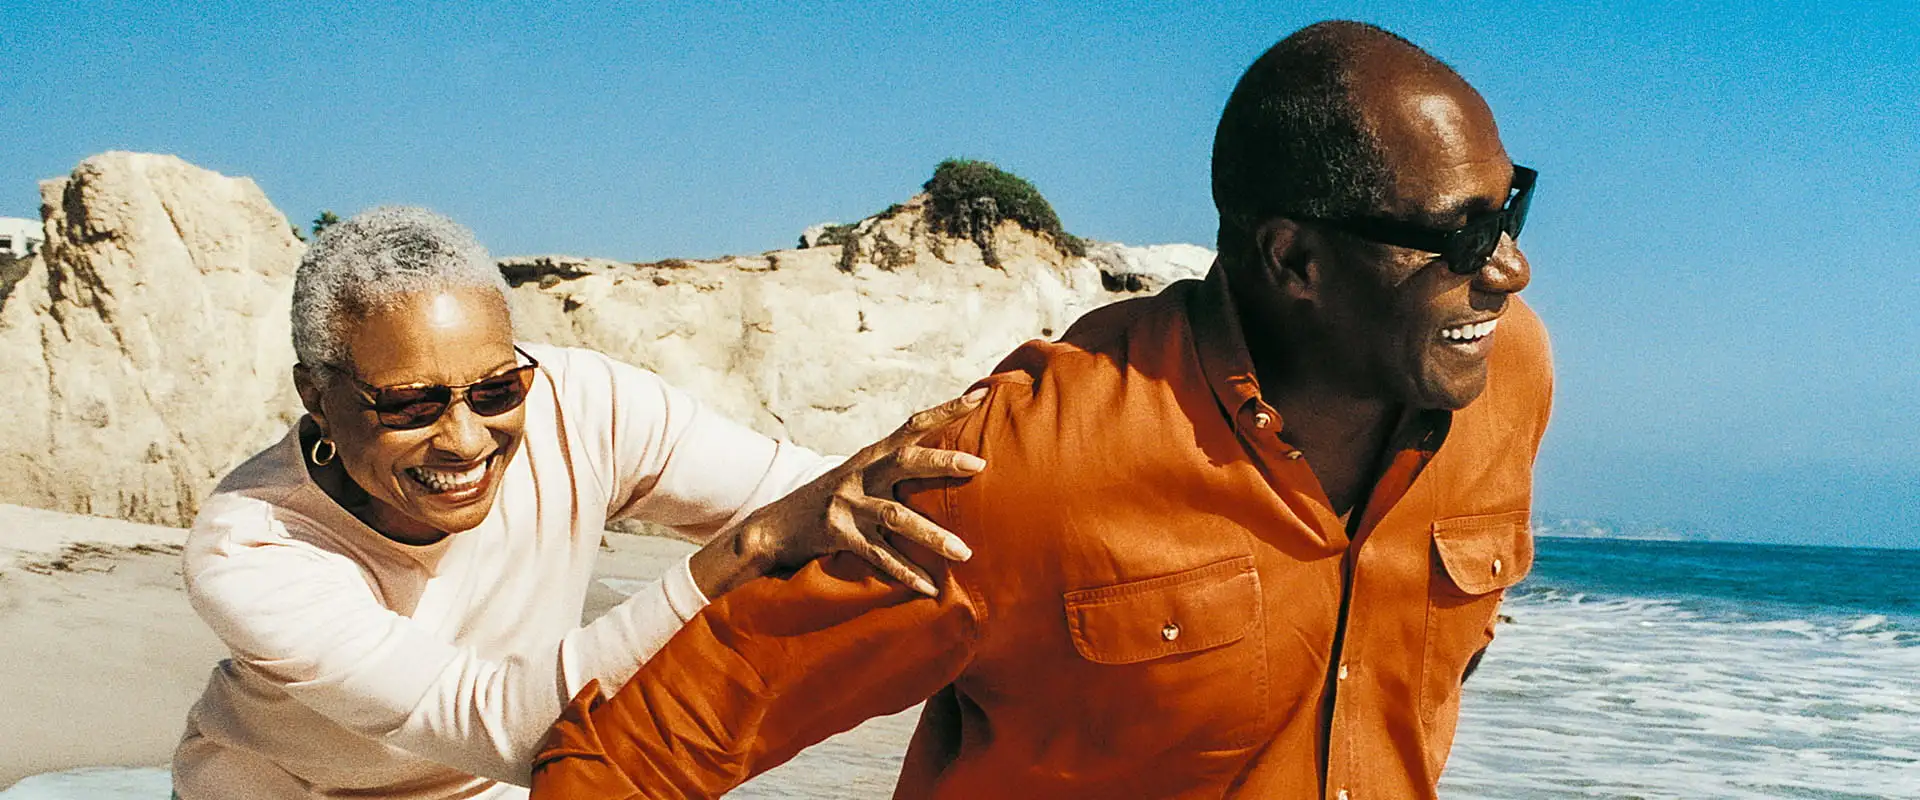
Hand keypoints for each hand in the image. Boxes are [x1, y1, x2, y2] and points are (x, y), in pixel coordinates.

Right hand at [693, 388, 988, 597]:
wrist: (777, 525)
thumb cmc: (832, 498)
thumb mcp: (861, 473)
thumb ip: (895, 465)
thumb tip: (945, 461)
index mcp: (872, 456)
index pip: (913, 425)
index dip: (945, 410)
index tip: (979, 396)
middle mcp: (861, 475)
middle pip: (906, 462)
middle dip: (942, 462)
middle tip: (979, 466)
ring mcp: (848, 505)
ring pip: (896, 517)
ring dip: (932, 535)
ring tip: (965, 553)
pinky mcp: (838, 536)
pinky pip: (878, 557)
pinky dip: (906, 573)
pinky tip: (930, 589)